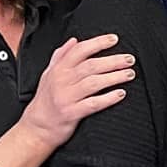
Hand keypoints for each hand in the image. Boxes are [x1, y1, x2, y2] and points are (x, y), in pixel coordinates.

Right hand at [21, 34, 134, 149]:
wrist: (37, 127)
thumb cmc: (45, 100)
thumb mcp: (48, 74)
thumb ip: (60, 56)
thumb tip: (73, 41)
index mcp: (58, 69)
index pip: (80, 50)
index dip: (98, 43)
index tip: (114, 39)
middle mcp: (62, 81)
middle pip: (91, 66)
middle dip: (113, 61)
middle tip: (130, 59)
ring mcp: (66, 97)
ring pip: (94, 83)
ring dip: (114, 77)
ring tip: (130, 74)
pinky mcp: (71, 113)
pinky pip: (93, 104)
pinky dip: (108, 98)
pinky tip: (120, 94)